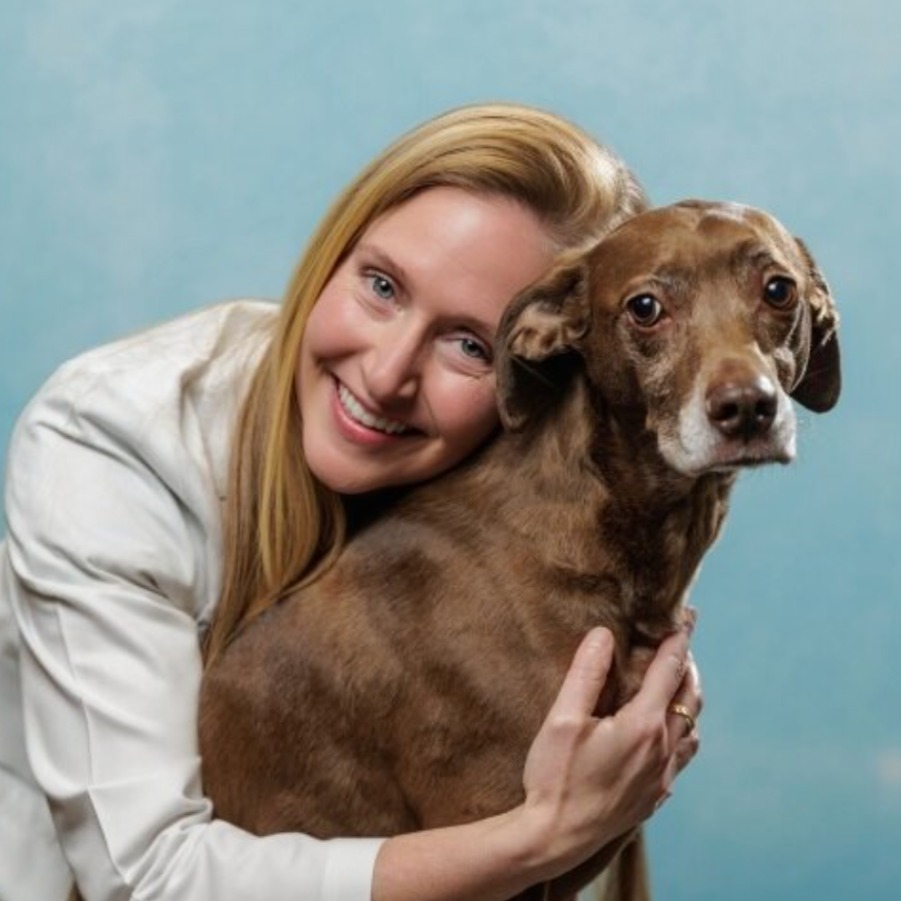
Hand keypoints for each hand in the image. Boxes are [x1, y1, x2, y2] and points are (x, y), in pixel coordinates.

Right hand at [518, 619, 700, 879]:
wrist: (555, 838)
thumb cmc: (554, 777)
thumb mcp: (562, 719)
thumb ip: (585, 674)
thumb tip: (603, 635)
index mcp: (643, 725)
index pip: (669, 670)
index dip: (678, 640)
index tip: (686, 617)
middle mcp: (662, 750)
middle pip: (690, 696)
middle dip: (686, 665)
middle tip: (680, 642)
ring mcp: (662, 776)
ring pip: (692, 727)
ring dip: (688, 698)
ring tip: (676, 680)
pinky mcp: (656, 795)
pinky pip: (683, 755)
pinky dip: (683, 730)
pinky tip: (667, 730)